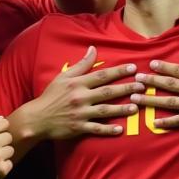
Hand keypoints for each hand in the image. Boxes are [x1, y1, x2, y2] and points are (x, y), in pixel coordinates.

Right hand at [24, 46, 142, 139]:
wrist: (37, 118)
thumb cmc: (51, 95)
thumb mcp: (63, 76)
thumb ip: (81, 64)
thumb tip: (93, 49)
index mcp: (78, 83)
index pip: (102, 75)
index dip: (119, 71)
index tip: (133, 68)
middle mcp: (81, 97)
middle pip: (107, 92)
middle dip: (126, 88)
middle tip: (142, 86)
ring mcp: (80, 113)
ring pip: (105, 110)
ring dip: (121, 109)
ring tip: (136, 107)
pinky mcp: (78, 127)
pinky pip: (96, 128)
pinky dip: (108, 130)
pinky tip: (120, 130)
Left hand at [133, 42, 178, 130]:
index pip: (178, 70)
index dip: (163, 67)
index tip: (151, 64)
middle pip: (169, 84)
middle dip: (151, 81)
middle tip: (136, 81)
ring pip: (169, 102)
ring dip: (151, 100)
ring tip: (136, 99)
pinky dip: (166, 122)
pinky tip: (154, 123)